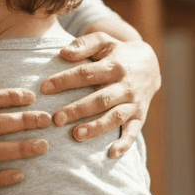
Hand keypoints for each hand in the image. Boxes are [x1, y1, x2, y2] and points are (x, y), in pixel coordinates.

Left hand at [42, 32, 159, 157]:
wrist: (151, 64)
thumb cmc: (116, 52)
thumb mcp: (103, 41)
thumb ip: (84, 44)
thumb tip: (63, 53)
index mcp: (115, 66)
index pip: (86, 74)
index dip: (65, 80)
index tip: (44, 88)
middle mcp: (126, 86)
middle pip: (100, 99)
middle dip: (78, 109)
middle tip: (56, 119)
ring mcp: (134, 103)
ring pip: (115, 117)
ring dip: (96, 127)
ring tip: (76, 135)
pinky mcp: (140, 116)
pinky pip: (134, 132)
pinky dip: (125, 144)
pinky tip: (111, 153)